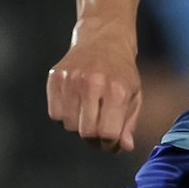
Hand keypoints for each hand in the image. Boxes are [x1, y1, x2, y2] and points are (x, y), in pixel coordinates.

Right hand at [46, 25, 141, 151]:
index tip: (112, 138)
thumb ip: (129, 124)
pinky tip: (76, 103)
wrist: (104, 40)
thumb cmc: (122, 72)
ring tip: (89, 111)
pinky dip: (64, 115)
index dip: (110, 142)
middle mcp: (92, 84)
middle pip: (86, 132)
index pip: (107, 133)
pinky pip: (55, 114)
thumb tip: (124, 147)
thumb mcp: (134, 96)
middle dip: (94, 136)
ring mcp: (70, 80)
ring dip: (78, 125)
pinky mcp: (55, 77)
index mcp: (116, 90)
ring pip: (68, 125)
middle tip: (100, 126)